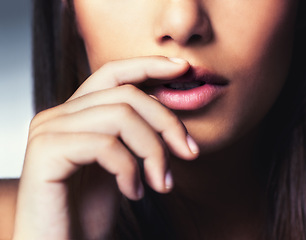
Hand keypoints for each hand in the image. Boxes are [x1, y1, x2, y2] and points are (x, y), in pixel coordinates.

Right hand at [13, 57, 198, 238]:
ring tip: (162, 183)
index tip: (184, 68)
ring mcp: (49, 130)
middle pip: (127, 94)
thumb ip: (135, 134)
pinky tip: (134, 192)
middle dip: (167, 122)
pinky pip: (105, 144)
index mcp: (77, 114)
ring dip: (154, 152)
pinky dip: (130, 170)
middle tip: (189, 153)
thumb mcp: (122, 164)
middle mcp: (58, 115)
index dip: (150, 66)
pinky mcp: (46, 152)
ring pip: (121, 117)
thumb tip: (169, 107)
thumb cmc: (90, 211)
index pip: (114, 74)